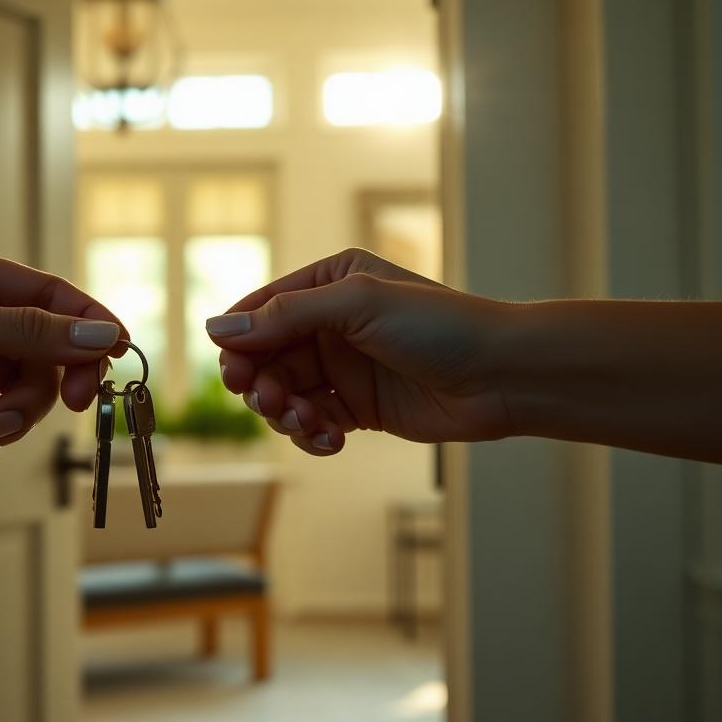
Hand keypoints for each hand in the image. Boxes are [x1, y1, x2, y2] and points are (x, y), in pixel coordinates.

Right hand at [205, 248, 512, 455]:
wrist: (503, 376)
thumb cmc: (440, 326)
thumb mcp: (356, 305)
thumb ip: (286, 316)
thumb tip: (218, 328)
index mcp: (331, 281)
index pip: (263, 308)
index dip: (239, 340)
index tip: (232, 371)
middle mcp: (332, 321)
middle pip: (266, 356)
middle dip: (261, 383)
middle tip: (269, 401)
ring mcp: (344, 366)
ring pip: (285, 394)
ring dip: (286, 413)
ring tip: (307, 423)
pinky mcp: (358, 408)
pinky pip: (312, 422)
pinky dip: (312, 434)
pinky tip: (331, 441)